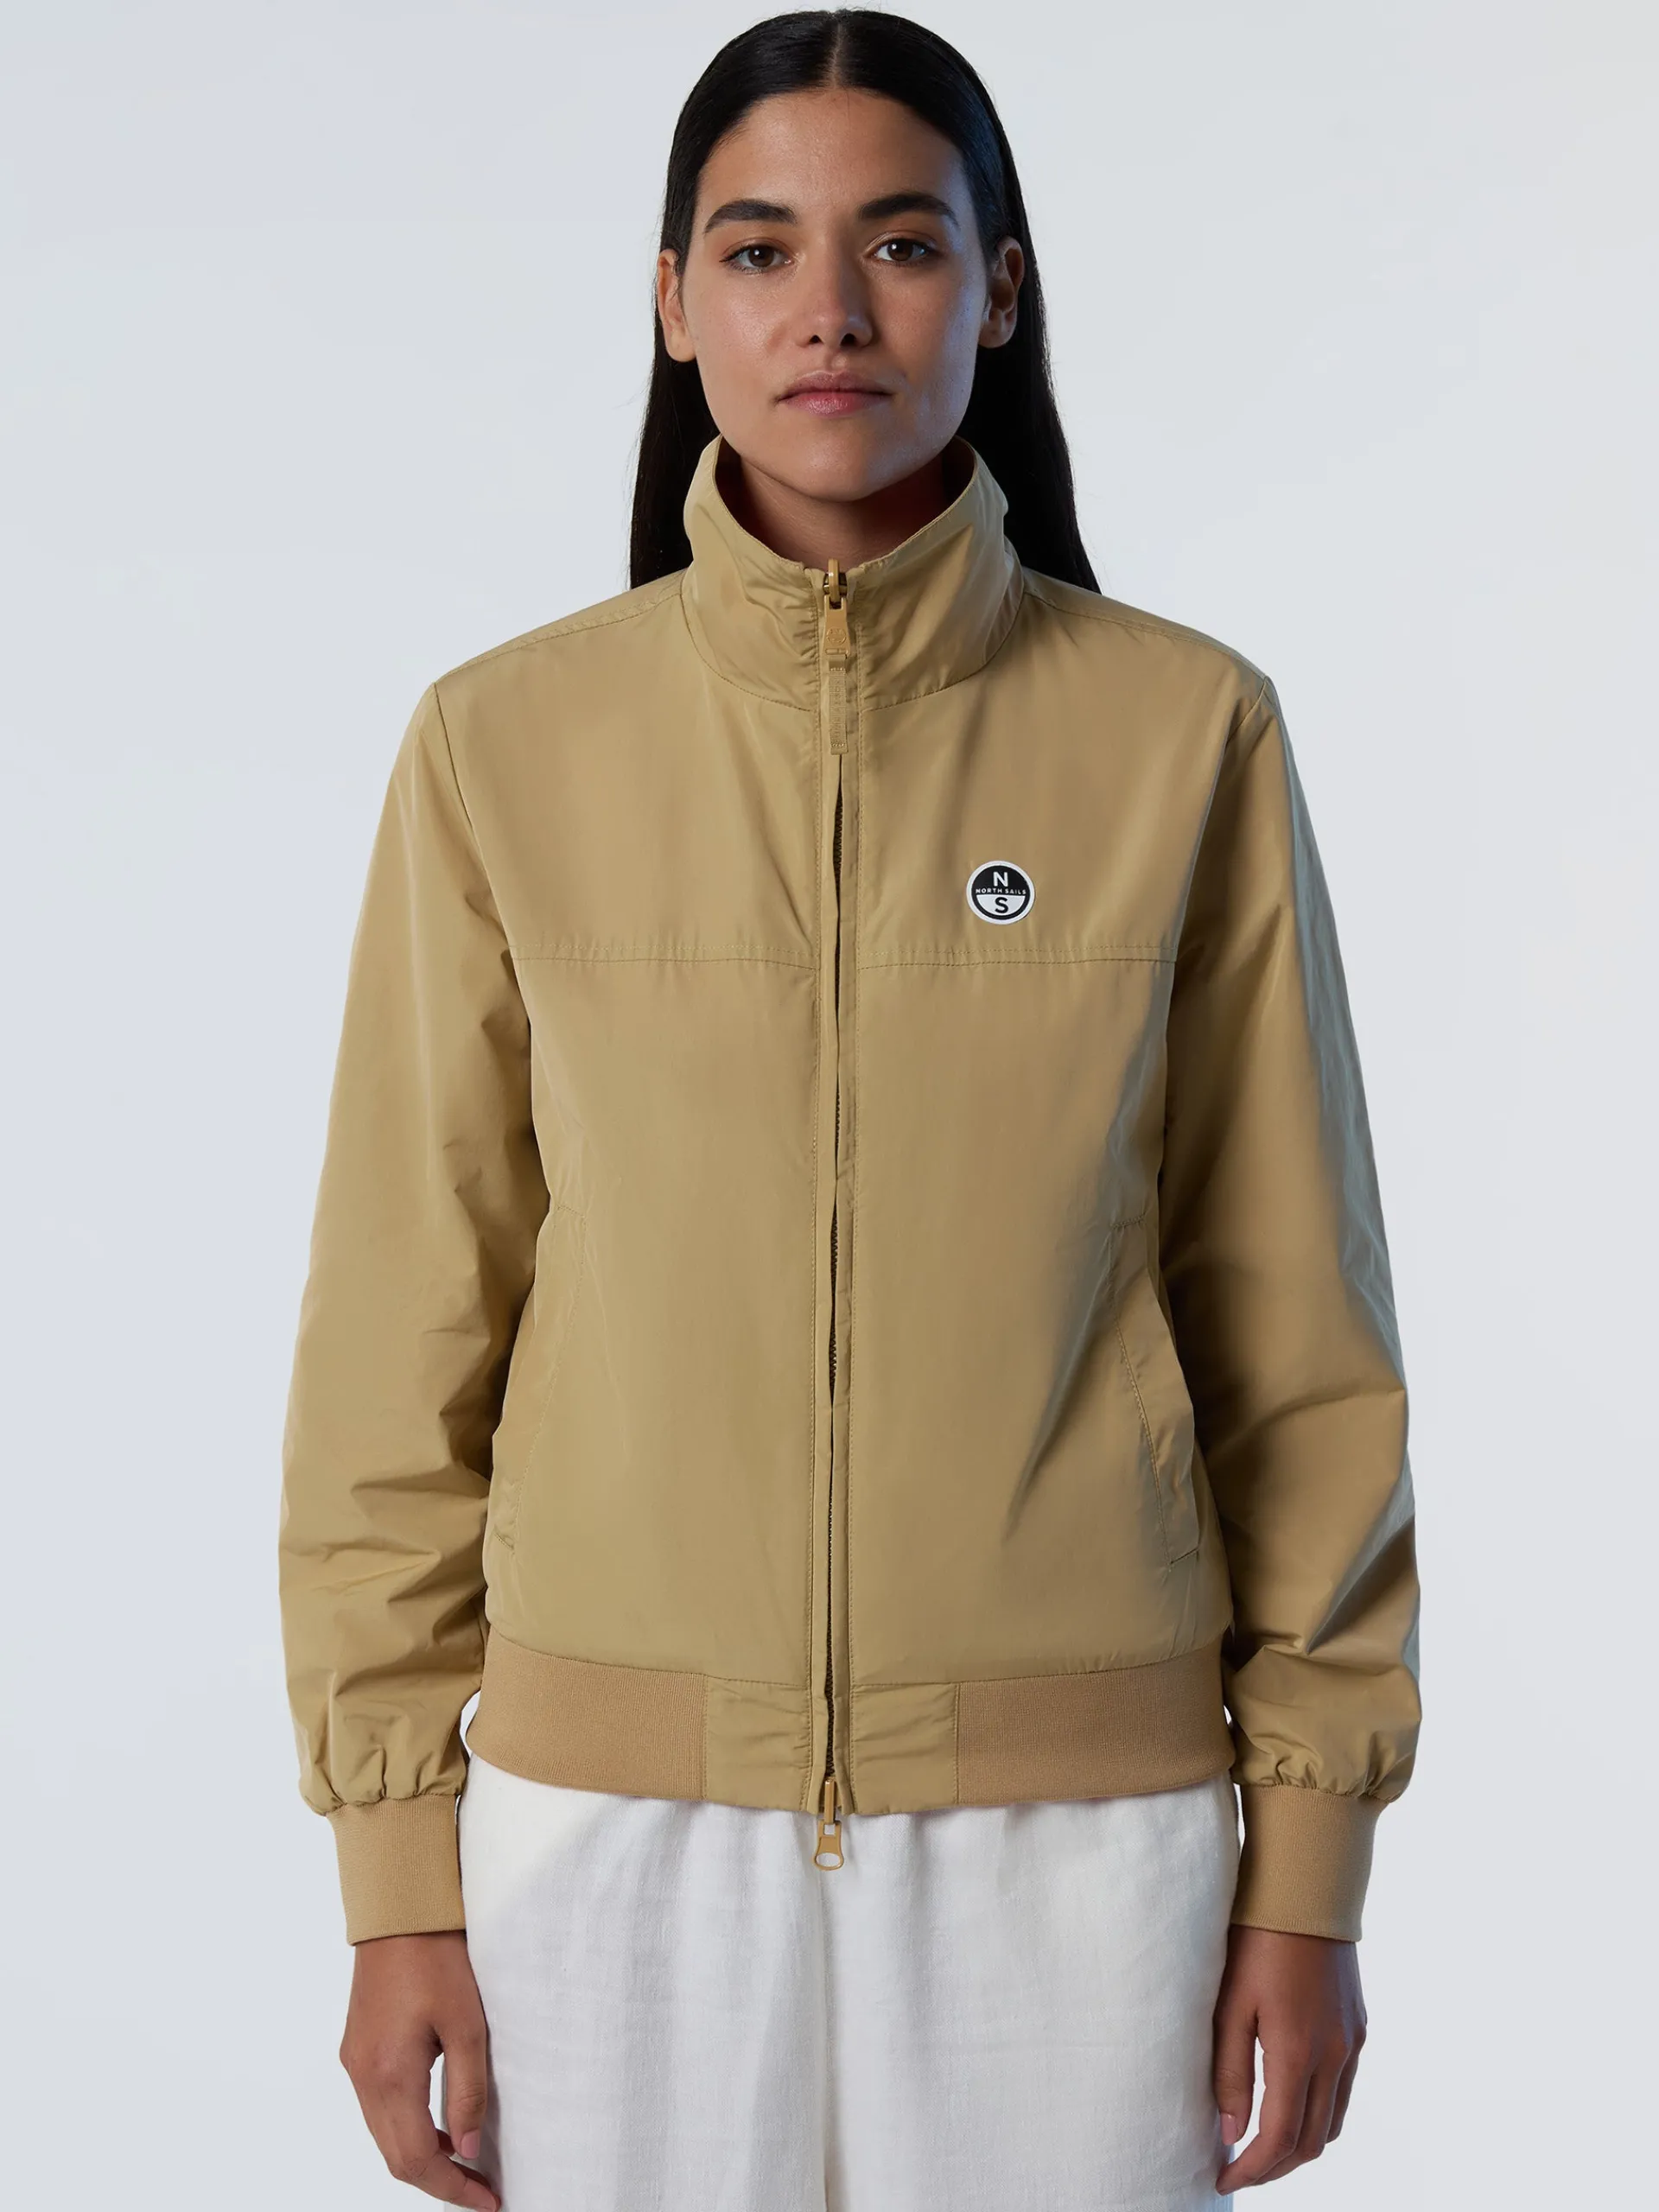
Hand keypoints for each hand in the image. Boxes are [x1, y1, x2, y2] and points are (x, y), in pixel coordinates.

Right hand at [339, 1930, 498, 2210]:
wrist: (399, 1910)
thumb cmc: (437, 1956)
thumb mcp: (467, 2024)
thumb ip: (468, 2090)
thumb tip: (467, 2149)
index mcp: (388, 2075)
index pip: (416, 2160)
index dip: (452, 2189)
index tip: (487, 2200)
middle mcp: (362, 2076)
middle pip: (395, 2157)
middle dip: (437, 2181)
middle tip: (480, 2190)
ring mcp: (355, 2062)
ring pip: (384, 2135)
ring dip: (421, 2157)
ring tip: (465, 2164)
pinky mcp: (358, 2048)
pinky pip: (378, 2108)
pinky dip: (407, 2128)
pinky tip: (439, 2124)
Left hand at [1211, 1925, 1365, 2190]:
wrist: (1305, 1887)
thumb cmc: (1255, 1938)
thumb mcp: (1229, 2003)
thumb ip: (1228, 2072)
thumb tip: (1230, 2133)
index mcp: (1297, 2051)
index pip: (1278, 2138)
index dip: (1251, 2170)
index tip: (1223, 2180)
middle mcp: (1334, 2055)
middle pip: (1310, 2142)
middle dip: (1275, 2168)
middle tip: (1239, 2171)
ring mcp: (1352, 2042)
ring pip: (1332, 2121)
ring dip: (1299, 2145)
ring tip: (1261, 2146)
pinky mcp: (1359, 2026)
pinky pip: (1343, 2091)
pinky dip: (1318, 2113)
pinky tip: (1290, 2104)